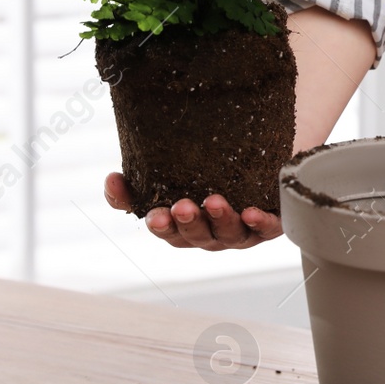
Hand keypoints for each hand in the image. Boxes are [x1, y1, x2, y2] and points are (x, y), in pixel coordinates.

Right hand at [103, 173, 282, 249]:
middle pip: (197, 236)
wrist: (267, 148)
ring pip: (230, 233)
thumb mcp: (174, 168)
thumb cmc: (214, 165)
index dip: (159, 226)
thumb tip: (111, 181)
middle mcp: (213, 232)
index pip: (167, 230)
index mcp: (186, 224)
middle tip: (181, 208)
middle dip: (187, 223)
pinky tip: (252, 212)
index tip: (153, 215)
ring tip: (213, 202)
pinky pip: (268, 227)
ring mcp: (243, 230)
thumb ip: (139, 180)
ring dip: (220, 219)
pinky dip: (260, 222)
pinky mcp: (273, 221)